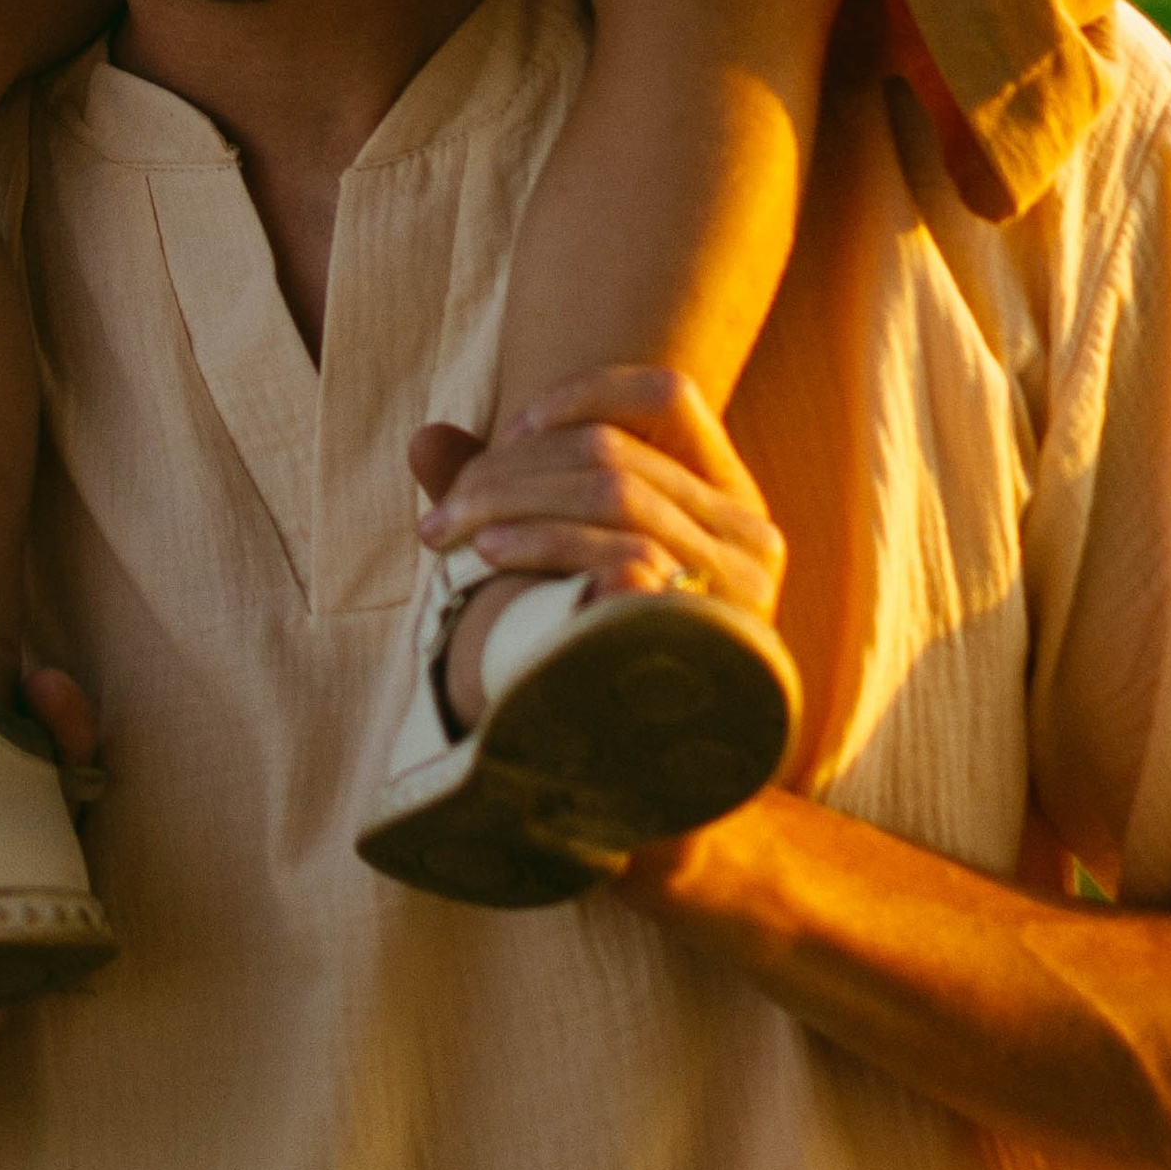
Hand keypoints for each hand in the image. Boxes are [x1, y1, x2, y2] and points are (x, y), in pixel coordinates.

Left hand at [408, 368, 786, 628]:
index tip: (512, 429)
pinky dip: (542, 541)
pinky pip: (621, 557)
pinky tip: (486, 556)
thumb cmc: (602, 648)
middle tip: (444, 505)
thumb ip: (506, 497)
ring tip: (447, 530)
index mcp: (727, 498)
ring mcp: (736, 585)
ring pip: (613, 492)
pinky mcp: (706, 630)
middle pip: (614, 451)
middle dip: (509, 467)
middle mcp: (747, 534)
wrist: (651, 775)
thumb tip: (423, 440)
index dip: (584, 394)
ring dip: (509, 500)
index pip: (669, 396)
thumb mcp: (565, 554)